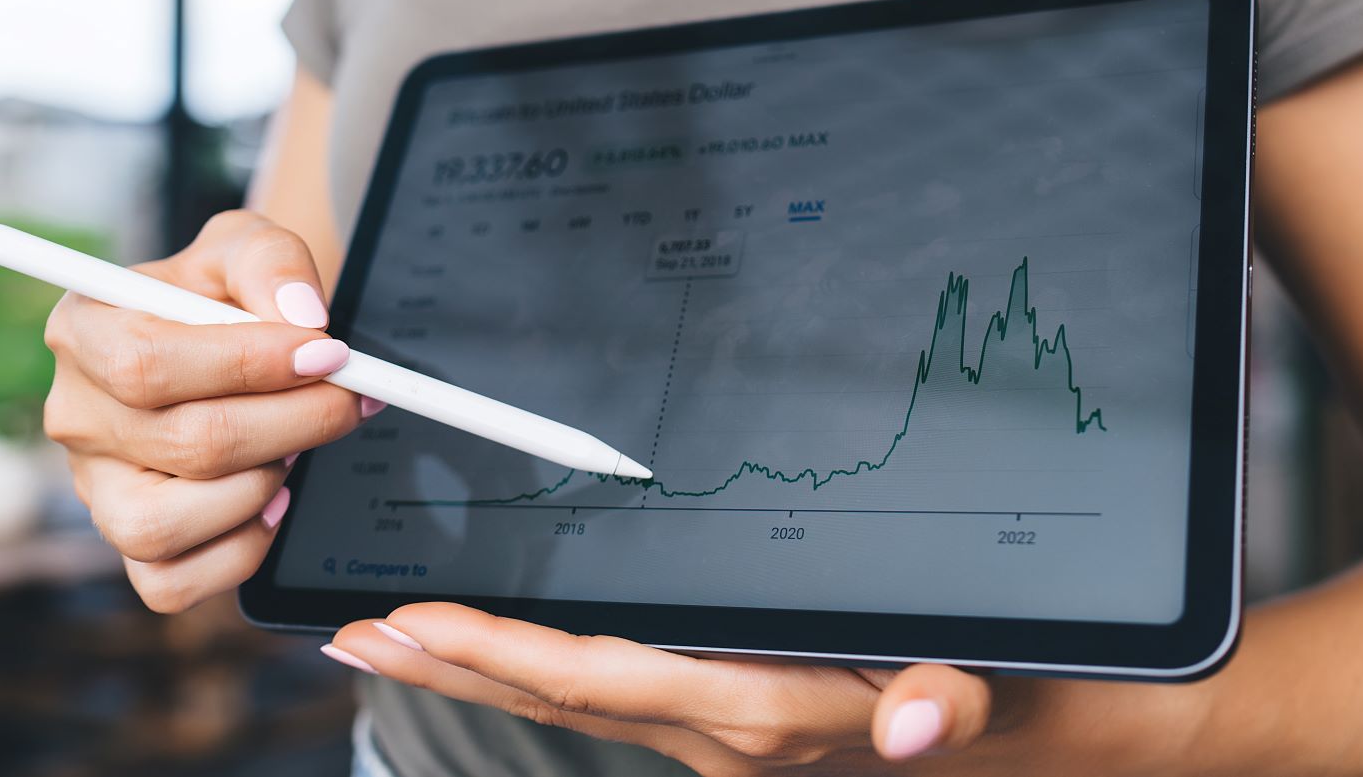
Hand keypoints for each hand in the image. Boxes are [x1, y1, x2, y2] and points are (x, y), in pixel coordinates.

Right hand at [43, 210, 377, 611]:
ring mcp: (94, 487)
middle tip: (348, 398)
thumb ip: (272, 262)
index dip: (250, 365)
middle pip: (185, 443)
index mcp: (84, 329)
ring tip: (294, 445)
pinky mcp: (126, 542)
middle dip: (293, 422)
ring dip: (260, 487)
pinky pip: (171, 582)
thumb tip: (303, 318)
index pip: (150, 364)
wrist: (230, 336)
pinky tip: (273, 502)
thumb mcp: (247, 245)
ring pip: (163, 526)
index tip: (328, 353)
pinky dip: (238, 551)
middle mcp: (76, 413)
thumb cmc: (227, 290)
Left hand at [318, 604, 1009, 773]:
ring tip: (386, 640)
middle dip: (450, 666)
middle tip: (348, 635)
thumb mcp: (987, 688)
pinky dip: (536, 677)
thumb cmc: (989, 694)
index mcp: (760, 709)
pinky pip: (605, 702)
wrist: (1014, 739)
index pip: (604, 681)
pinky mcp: (722, 723)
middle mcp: (719, 733)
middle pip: (558, 699)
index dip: (504, 656)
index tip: (415, 623)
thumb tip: (911, 722)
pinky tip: (498, 652)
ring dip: (475, 672)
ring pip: (570, 704)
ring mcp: (713, 736)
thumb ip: (947, 702)